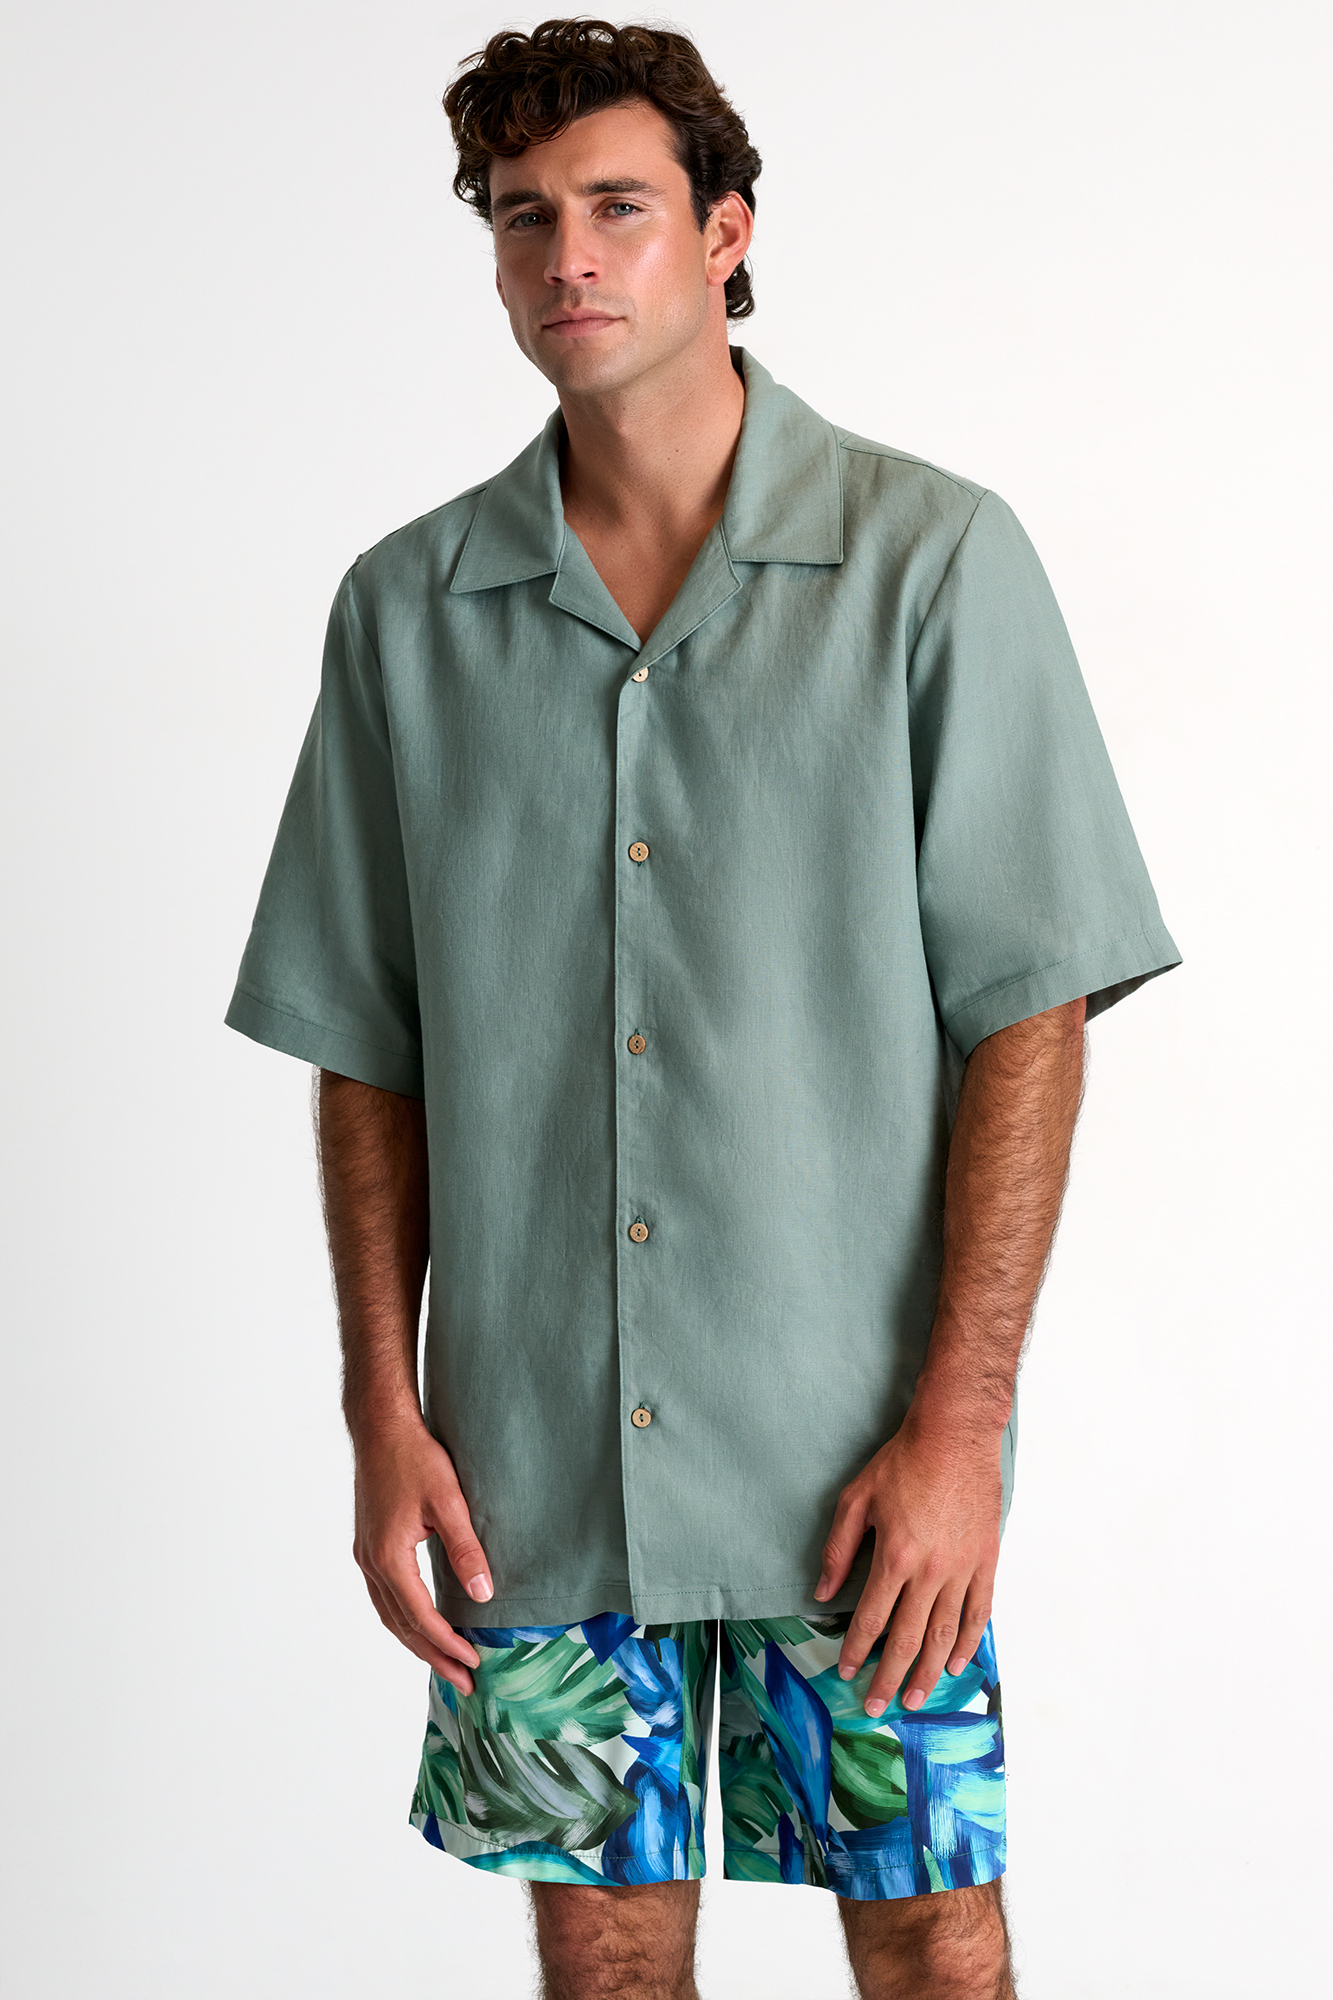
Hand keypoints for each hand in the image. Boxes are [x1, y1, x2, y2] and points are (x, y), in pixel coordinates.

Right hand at [351, 1421, 492, 1695]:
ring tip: (444, 1663)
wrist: (380, 1428)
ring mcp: (366, 1555)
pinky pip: (384, 1597)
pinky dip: (404, 1619)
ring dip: (416, 1642)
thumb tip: (484, 1596)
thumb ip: (466, 1550)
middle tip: (462, 1682)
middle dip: (433, 1656)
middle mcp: (371, 1563)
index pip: (421, 1618)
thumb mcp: (448, 1502)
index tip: (473, 1664)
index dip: (447, 1645)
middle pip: (402, 1626)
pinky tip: (421, 1623)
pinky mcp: (368, 1545)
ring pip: (390, 1615)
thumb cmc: (415, 1458)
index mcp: (389, 1558)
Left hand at [814, 1407, 1001, 1715]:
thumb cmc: (903, 1462)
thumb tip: (822, 1590)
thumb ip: (839, 1549)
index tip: (848, 1672)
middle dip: (889, 1677)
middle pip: (907, 1639)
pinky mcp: (986, 1560)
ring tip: (915, 1697)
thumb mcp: (856, 1499)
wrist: (955, 1436)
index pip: (871, 1619)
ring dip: (928, 1672)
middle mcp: (930, 1572)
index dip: (857, 1651)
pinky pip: (979, 1612)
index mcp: (895, 1557)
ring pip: (945, 1634)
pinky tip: (957, 1663)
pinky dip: (969, 1642)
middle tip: (878, 1705)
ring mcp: (962, 1569)